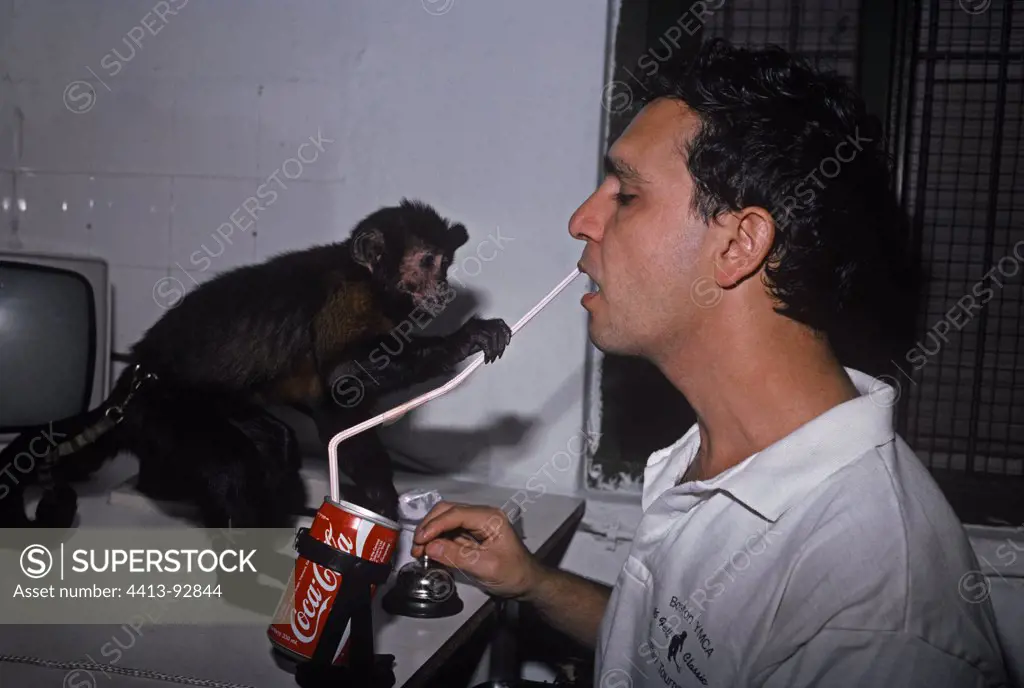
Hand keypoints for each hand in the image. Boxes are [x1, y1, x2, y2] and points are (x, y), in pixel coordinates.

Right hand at [411, 501, 542, 599]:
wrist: (527, 582)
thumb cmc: (513, 573)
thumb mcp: (486, 567)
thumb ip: (457, 556)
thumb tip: (430, 547)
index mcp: (489, 518)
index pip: (456, 514)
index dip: (435, 525)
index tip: (420, 541)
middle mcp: (481, 515)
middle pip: (447, 511)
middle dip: (429, 527)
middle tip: (417, 547)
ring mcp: (475, 524)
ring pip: (445, 520)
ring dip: (430, 533)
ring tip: (420, 551)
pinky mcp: (470, 534)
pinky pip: (449, 531)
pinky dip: (436, 540)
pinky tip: (429, 551)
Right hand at [460, 317, 511, 363]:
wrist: (446, 353)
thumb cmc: (458, 350)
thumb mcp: (478, 344)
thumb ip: (488, 341)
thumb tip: (501, 342)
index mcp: (479, 323)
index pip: (498, 322)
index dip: (506, 332)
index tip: (508, 342)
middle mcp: (477, 322)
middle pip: (498, 327)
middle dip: (502, 342)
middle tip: (500, 353)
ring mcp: (474, 327)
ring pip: (494, 334)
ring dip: (496, 348)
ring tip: (492, 357)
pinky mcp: (472, 334)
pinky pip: (487, 342)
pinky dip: (489, 352)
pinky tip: (486, 358)